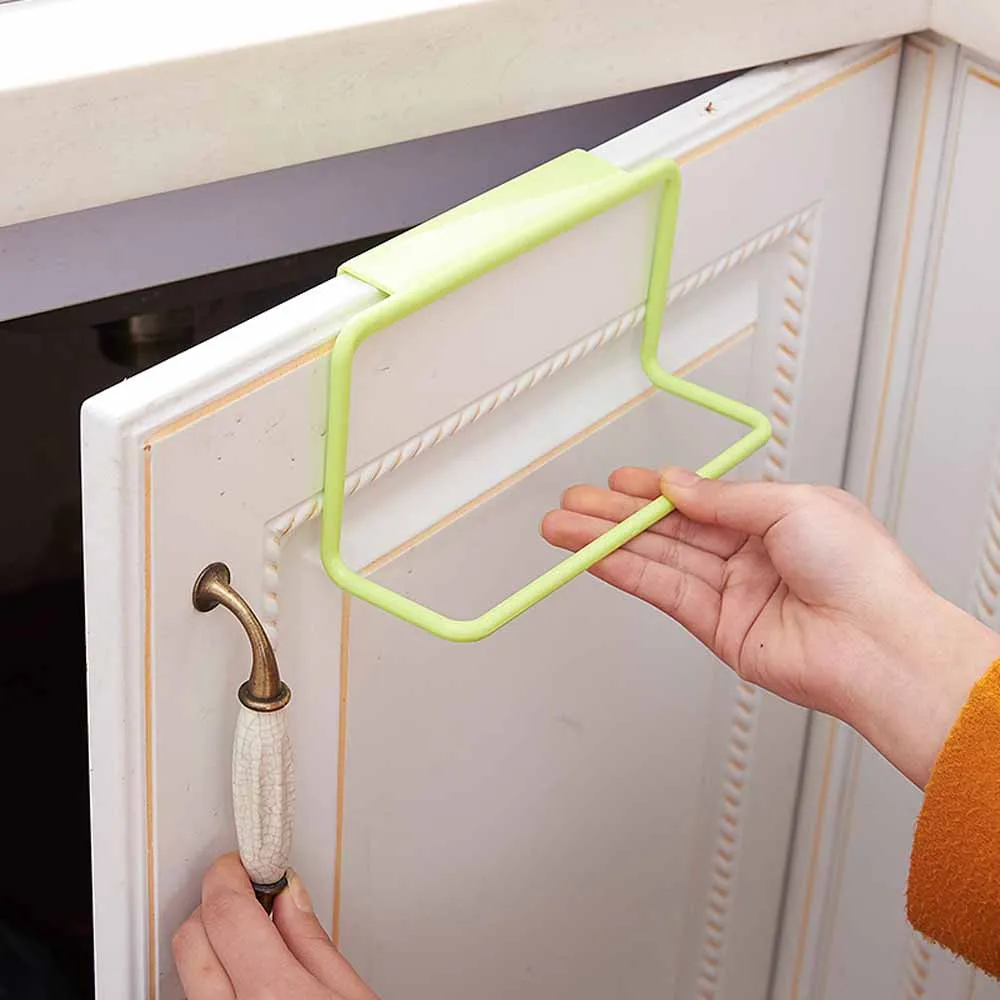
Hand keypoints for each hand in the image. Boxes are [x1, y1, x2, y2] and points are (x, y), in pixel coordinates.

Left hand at [173, 854, 377, 999]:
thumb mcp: (354, 998)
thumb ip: (314, 943)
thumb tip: (289, 895)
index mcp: (274, 996)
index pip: (225, 912)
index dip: (230, 875)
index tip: (244, 863)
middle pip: (192, 940)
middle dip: (217, 905)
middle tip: (254, 897)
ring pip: (189, 972)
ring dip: (214, 945)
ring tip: (254, 941)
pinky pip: (198, 998)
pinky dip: (216, 977)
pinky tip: (246, 976)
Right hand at [541, 467, 999, 786]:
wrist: (878, 643)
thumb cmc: (861, 571)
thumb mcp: (792, 504)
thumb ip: (723, 498)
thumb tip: (676, 485)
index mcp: (773, 519)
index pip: (698, 499)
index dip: (653, 489)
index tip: (616, 481)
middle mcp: (748, 555)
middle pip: (668, 529)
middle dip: (615, 515)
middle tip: (571, 504)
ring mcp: (730, 593)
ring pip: (656, 559)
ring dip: (606, 543)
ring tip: (563, 529)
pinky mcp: (716, 629)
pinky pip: (662, 591)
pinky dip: (626, 572)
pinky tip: (595, 556)